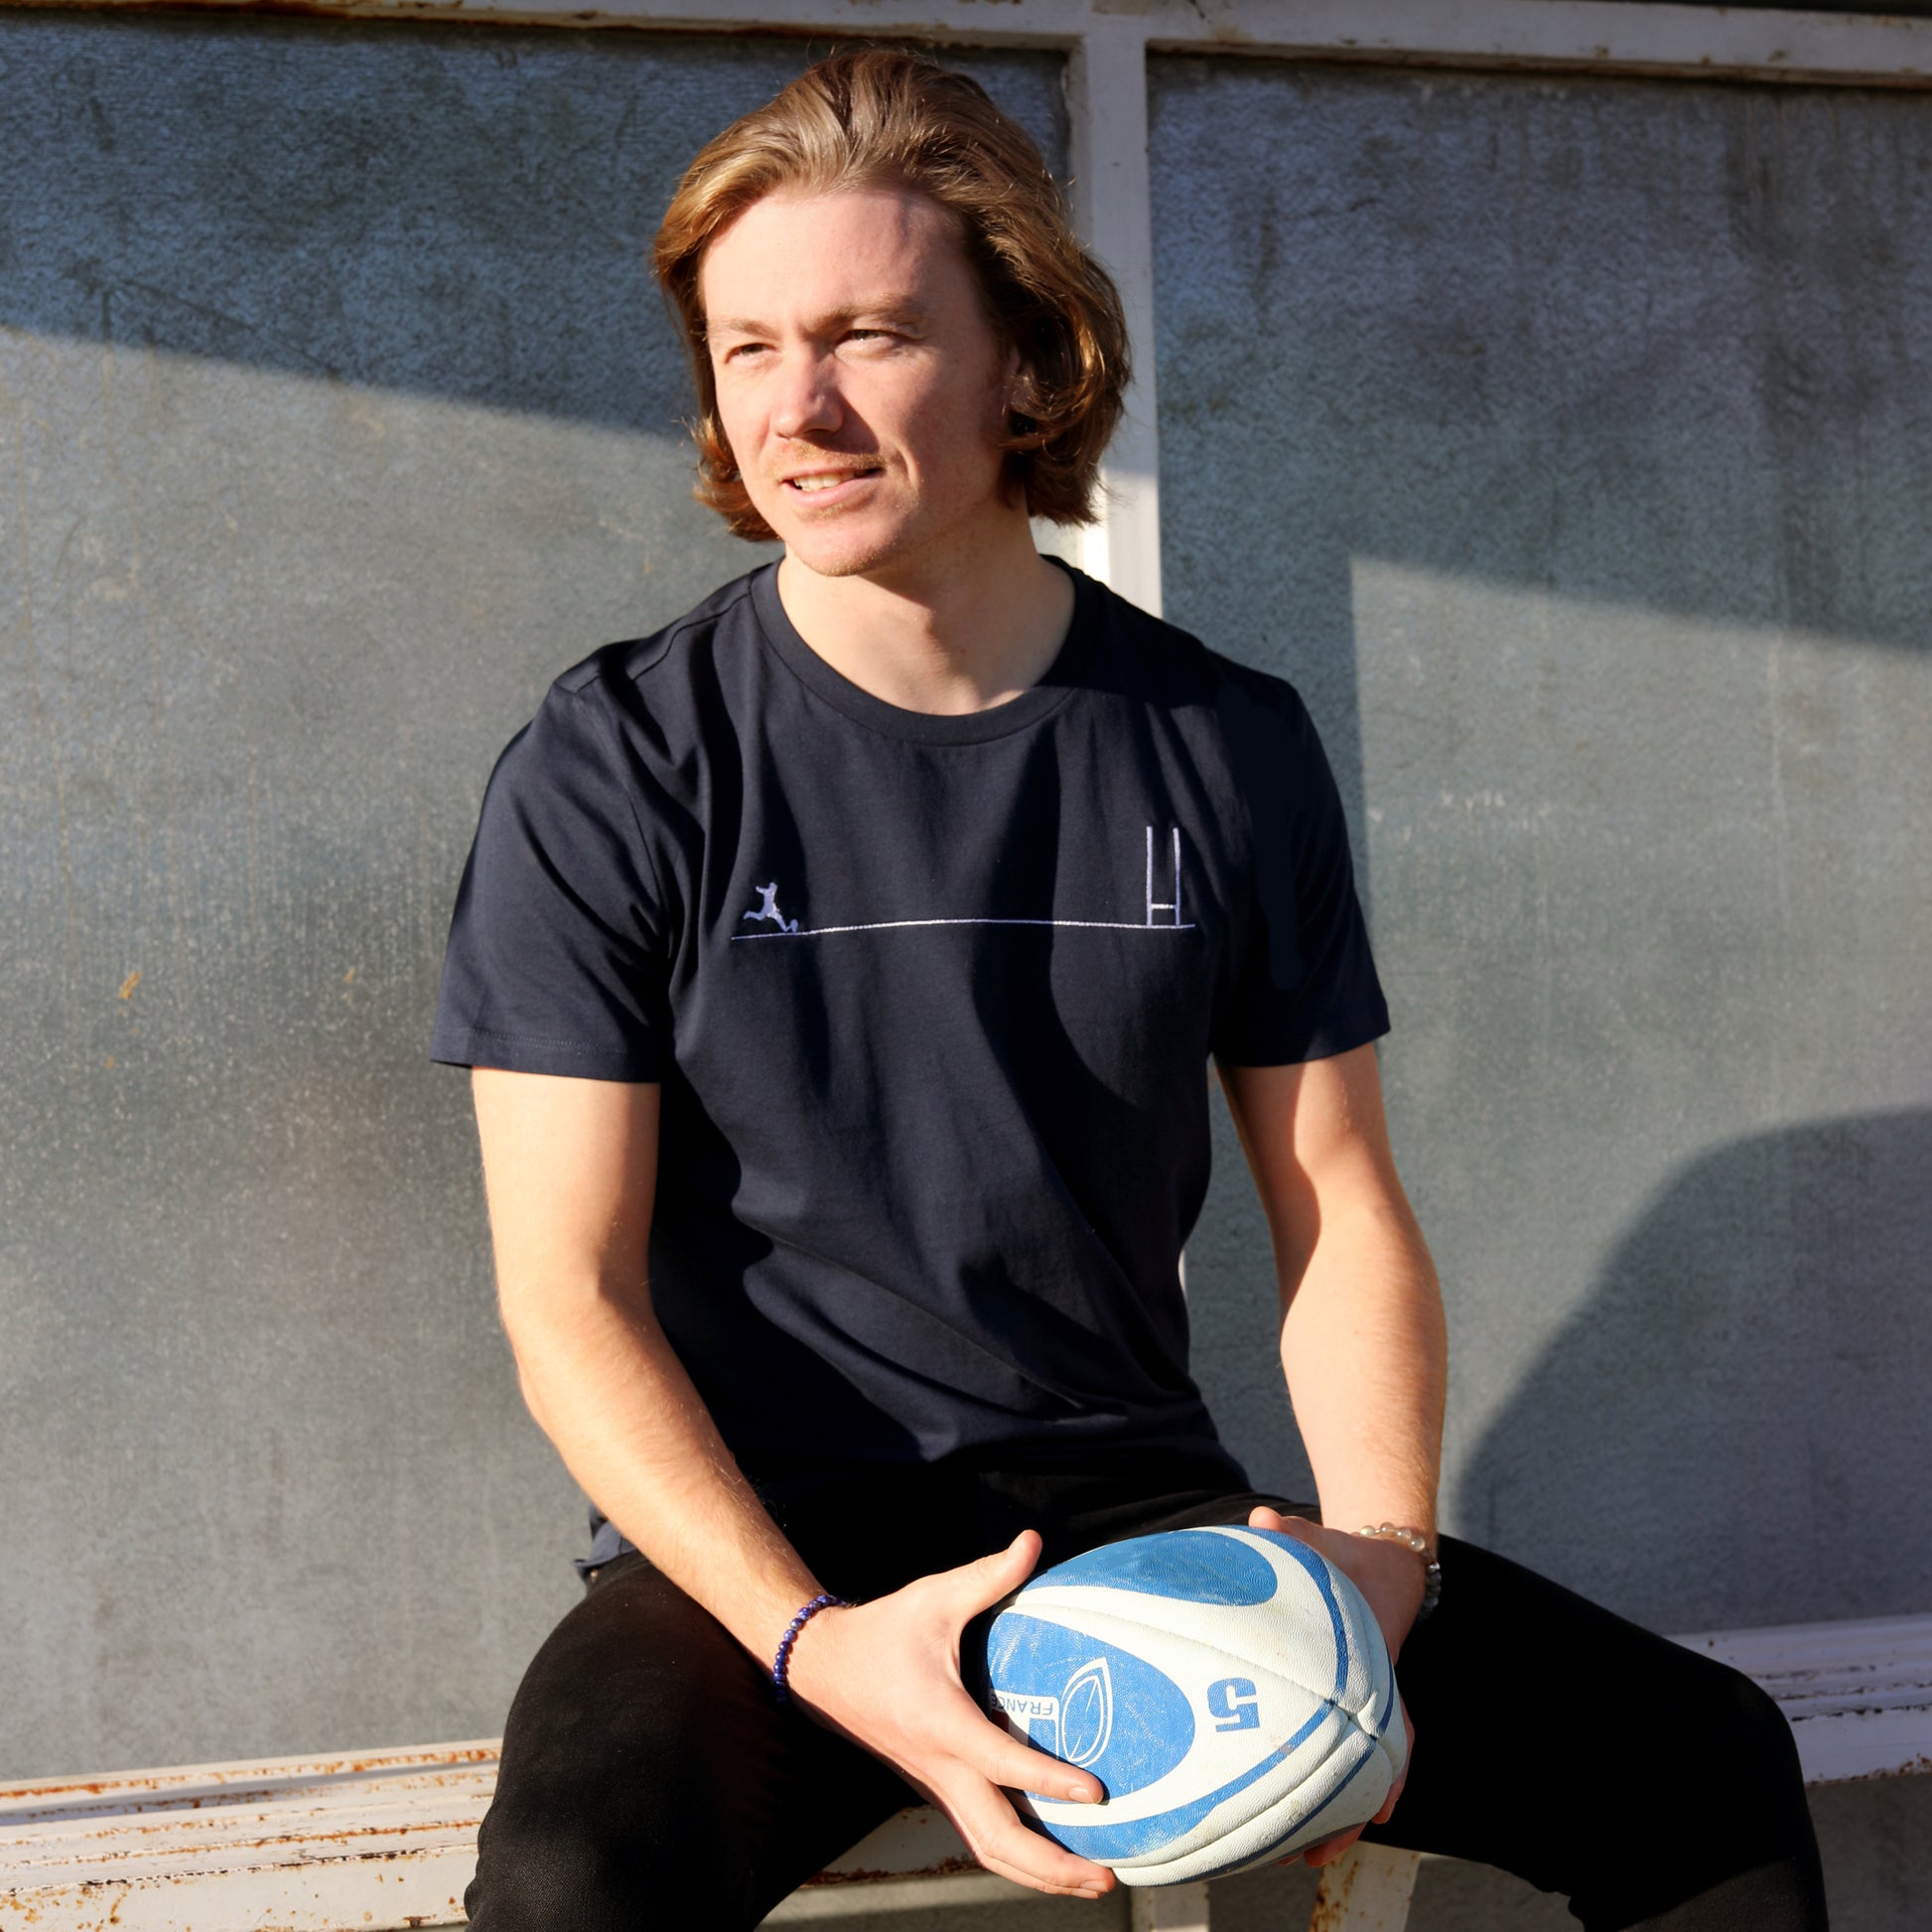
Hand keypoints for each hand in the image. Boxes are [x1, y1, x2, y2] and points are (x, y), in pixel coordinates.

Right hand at [783, 1531, 1116, 1899]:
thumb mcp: (935, 1597)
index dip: (1048, 1779)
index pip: (1000, 1761)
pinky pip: (978, 1837)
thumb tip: (1033, 1542)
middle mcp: (938, 1766)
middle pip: (997, 1838)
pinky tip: (1054, 1860)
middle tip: (1109, 1876)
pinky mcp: (935, 1789)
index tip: (1096, 1792)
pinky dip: (1016, 1859)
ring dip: (1039, 1874)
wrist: (823, 1668)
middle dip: (1053, 1866)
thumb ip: (988, 1576)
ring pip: (987, 1849)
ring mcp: (934, 1785)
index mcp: (941, 1720)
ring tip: (1093, 1882)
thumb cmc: (883, 1630)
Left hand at [1247, 1506, 1418, 1869]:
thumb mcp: (1317, 1542)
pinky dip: (1326, 1787)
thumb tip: (1263, 1519)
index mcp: (1370, 1664)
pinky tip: (1301, 1824)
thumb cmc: (1343, 1555)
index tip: (1378, 1811)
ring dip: (1336, 1812)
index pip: (1391, 1723)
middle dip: (1349, 1811)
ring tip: (1305, 1858)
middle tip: (1319, 1855)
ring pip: (1356, 1768)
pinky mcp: (1342, 1704)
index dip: (1388, 1769)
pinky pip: (1338, 1753)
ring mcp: (1359, 1701)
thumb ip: (1292, 1534)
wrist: (1373, 1555)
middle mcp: (1371, 1691)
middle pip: (1373, 1766)